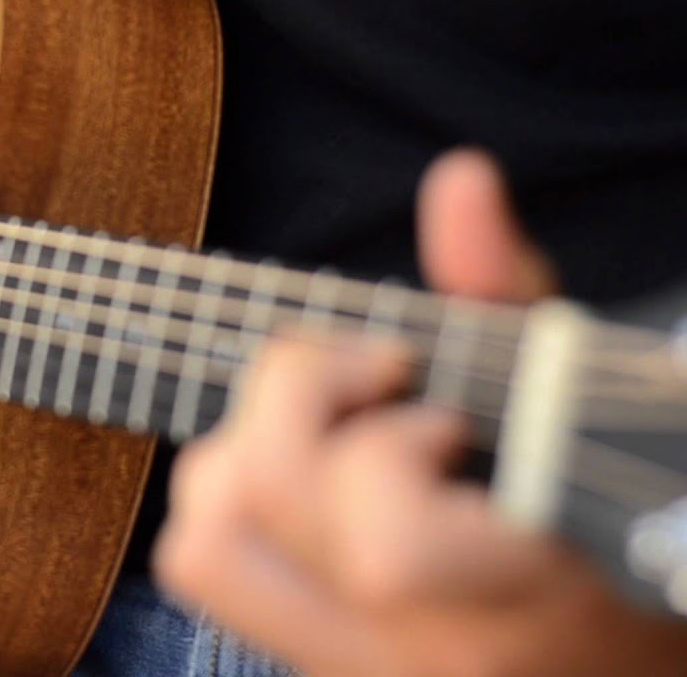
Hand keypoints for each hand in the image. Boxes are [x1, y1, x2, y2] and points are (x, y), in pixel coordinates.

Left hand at [154, 150, 686, 675]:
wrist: (605, 650)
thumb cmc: (608, 512)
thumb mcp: (574, 400)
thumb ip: (506, 293)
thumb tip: (459, 180)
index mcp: (513, 594)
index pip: (383, 547)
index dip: (384, 452)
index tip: (437, 407)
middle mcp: (414, 650)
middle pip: (258, 504)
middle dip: (296, 402)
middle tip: (376, 385)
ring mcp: (351, 665)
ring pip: (202, 540)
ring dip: (243, 448)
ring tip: (334, 429)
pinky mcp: (311, 658)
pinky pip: (204, 563)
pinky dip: (224, 493)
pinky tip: (302, 470)